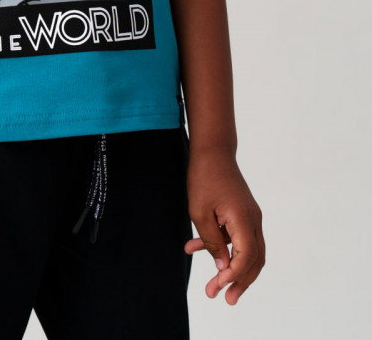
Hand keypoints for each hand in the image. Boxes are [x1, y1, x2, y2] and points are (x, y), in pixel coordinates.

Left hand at [184, 145, 264, 304]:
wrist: (211, 149)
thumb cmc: (204, 177)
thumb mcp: (200, 212)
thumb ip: (212, 241)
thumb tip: (222, 267)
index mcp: (244, 220)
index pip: (246, 257)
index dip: (234, 276)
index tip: (218, 286)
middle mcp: (253, 220)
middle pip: (254, 260)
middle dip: (240, 282)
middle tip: (225, 299)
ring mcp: (249, 216)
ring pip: (248, 251)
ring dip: (232, 269)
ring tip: (214, 286)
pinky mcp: (241, 212)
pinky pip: (236, 236)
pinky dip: (221, 247)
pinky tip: (194, 248)